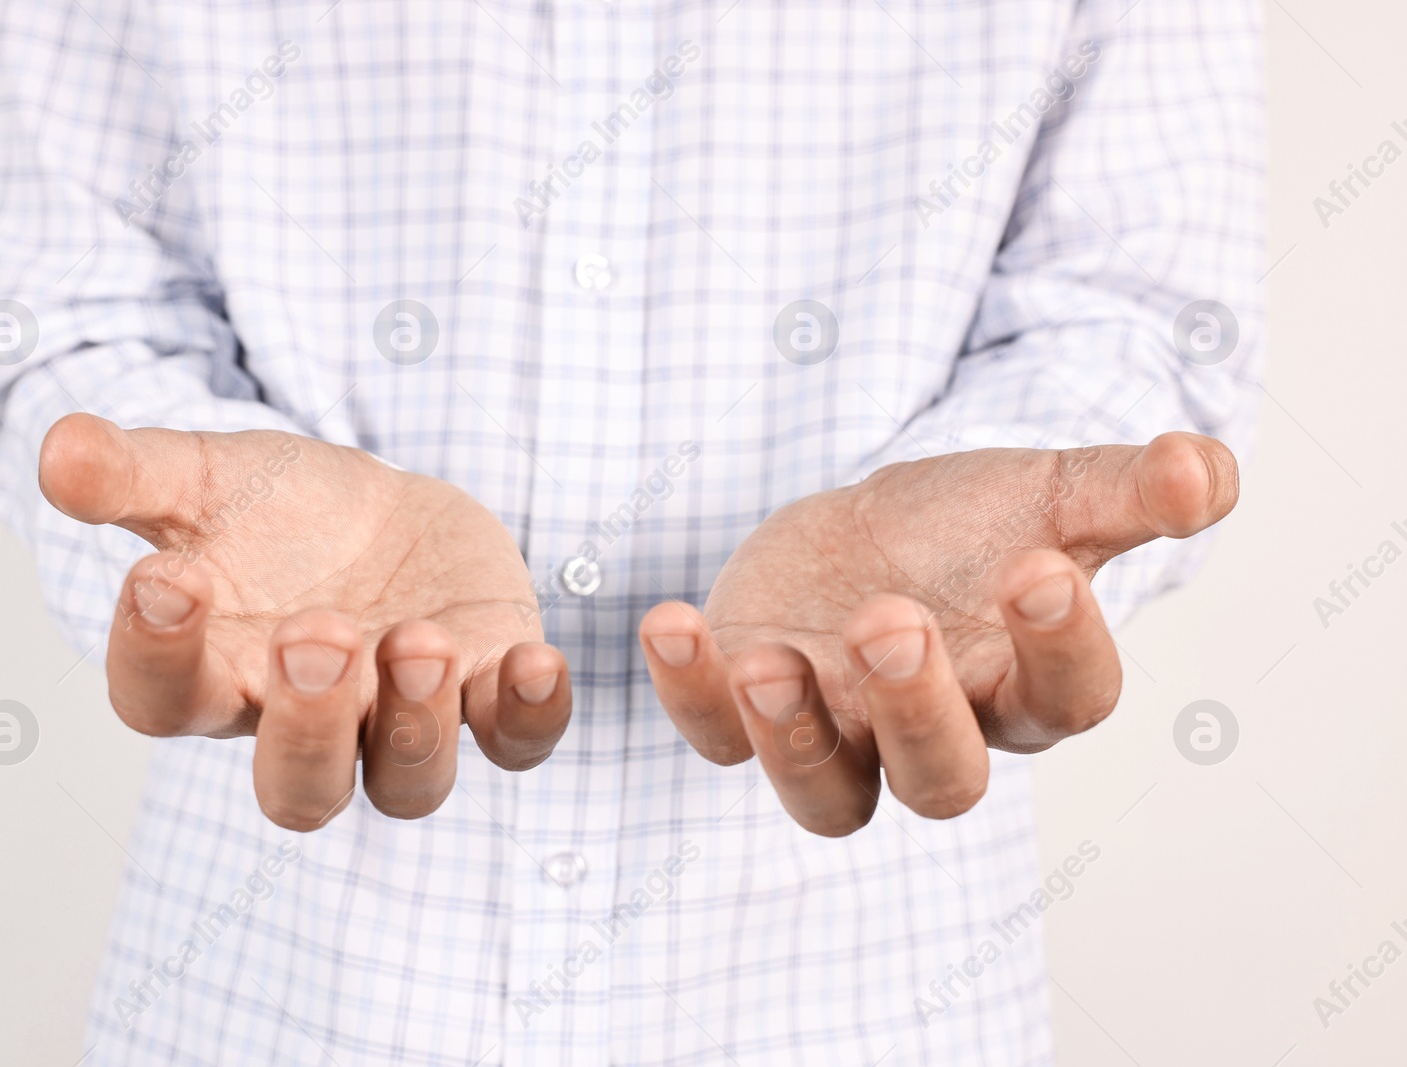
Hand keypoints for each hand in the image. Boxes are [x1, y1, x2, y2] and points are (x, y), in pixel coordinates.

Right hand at [38, 414, 569, 829]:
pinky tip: (536, 662)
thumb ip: (132, 474)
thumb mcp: (208, 476)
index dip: (155, 655)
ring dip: (416, 724)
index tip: (170, 577)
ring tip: (419, 639)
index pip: (161, 704)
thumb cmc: (278, 512)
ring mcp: (403, 717)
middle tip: (315, 636)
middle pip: (298, 788)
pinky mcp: (488, 693)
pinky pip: (517, 742)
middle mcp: (310, 721)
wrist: (383, 510)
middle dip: (308, 726)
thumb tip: (55, 450)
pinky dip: (529, 715)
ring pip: (409, 785)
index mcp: (216, 673)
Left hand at [638, 433, 1237, 835]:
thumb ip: (1130, 490)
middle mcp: (936, 729)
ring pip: (829, 797)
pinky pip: (715, 736)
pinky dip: (690, 692)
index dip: (1065, 648)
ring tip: (771, 660)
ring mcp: (840, 730)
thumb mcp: (1047, 492)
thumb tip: (1207, 468)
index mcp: (1024, 683)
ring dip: (797, 739)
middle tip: (890, 622)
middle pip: (943, 779)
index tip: (1041, 569)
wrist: (867, 527)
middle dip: (919, 710)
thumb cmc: (966, 526)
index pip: (1067, 701)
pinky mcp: (749, 710)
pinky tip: (672, 621)